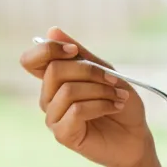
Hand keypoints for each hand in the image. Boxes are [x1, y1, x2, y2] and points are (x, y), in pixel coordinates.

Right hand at [19, 26, 153, 166]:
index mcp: (54, 81)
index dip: (48, 50)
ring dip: (100, 90)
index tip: (75, 51)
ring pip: (68, 91)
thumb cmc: (120, 103)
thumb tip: (52, 31)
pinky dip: (100, 105)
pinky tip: (115, 107)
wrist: (135, 136)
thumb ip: (81, 55)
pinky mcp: (63, 135)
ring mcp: (53, 118)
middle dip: (89, 71)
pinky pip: (76, 111)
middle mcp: (48, 98)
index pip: (30, 60)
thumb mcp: (106, 72)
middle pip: (54, 70)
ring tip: (119, 97)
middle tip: (113, 80)